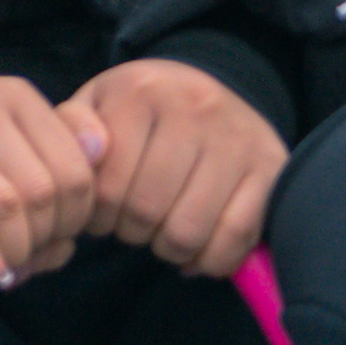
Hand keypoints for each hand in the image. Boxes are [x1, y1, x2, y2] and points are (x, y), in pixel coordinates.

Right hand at [0, 68, 106, 285]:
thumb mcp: (2, 136)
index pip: (77, 172)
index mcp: (12, 97)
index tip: (52, 238)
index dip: (75, 220)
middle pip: (44, 191)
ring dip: (13, 252)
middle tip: (23, 258)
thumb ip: (52, 165)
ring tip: (1, 266)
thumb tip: (82, 216)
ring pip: (5, 203)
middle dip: (42, 240)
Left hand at [64, 58, 287, 278]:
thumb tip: (87, 153)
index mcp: (141, 91)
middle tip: (130, 225)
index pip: (105, 184)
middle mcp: (194, 107)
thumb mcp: (97, 104)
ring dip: (168, 249)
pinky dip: (211, 259)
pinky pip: (236, 238)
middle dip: (130, 232)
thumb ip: (72, 127)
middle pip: (145, 210)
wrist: (213, 85)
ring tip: (160, 233)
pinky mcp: (272, 168)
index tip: (99, 213)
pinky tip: (196, 249)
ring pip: (188, 231)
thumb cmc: (142, 109)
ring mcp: (238, 138)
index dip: (96, 215)